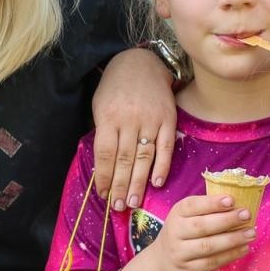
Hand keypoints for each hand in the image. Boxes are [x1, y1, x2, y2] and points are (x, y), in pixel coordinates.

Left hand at [93, 48, 176, 211]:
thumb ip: (104, 133)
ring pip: (144, 156)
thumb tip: (105, 168)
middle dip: (121, 186)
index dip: (104, 177)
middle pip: (125, 159)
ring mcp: (151, 119)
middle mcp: (130, 120)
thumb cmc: (115, 88)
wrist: (140, 63)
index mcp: (108, 117)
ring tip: (134, 202)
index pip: (105, 154)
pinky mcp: (168, 118)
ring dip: (139, 182)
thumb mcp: (100, 106)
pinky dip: (162, 166)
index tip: (103, 195)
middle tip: (119, 207)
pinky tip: (156, 183)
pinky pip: (166, 146)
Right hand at [144, 194, 254, 270]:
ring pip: (208, 246)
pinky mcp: (189, 270)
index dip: (212, 203)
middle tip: (246, 215)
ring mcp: (180, 253)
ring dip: (232, 239)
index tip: (231, 200)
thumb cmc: (184, 233)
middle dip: (227, 220)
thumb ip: (207, 210)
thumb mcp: (187, 217)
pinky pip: (212, 262)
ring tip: (251, 233)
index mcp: (177, 214)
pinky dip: (230, 255)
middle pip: (201, 226)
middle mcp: (175, 233)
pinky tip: (244, 248)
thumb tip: (237, 203)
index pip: (192, 206)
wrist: (164, 262)